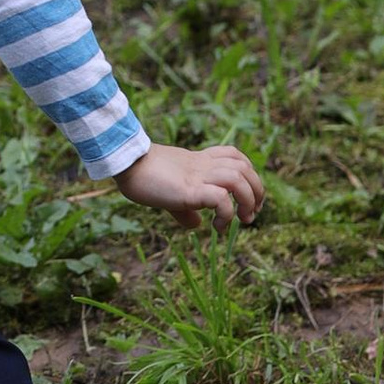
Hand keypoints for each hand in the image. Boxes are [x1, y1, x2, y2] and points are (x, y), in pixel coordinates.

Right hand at [117, 142, 263, 228]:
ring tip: (242, 220)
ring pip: (239, 179)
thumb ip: (185, 209)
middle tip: (251, 214)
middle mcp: (203, 165)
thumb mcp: (170, 193)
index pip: (236, 157)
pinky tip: (216, 226)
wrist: (125, 163)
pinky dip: (226, 214)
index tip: (248, 199)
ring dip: (249, 201)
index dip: (249, 175)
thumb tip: (197, 225)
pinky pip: (220, 198)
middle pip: (245, 168)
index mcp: (200, 161)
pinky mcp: (190, 190)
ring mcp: (198, 176)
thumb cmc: (142, 176)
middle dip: (258, 191)